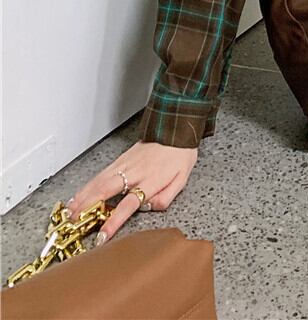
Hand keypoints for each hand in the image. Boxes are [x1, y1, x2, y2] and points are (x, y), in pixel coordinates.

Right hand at [64, 140, 198, 244]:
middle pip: (106, 190)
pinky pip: (100, 174)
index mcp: (150, 180)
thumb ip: (166, 197)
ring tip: (69, 214)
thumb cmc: (179, 154)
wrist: (175, 129)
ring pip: (99, 182)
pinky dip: (86, 186)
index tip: (102, 235)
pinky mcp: (120, 159)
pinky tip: (78, 195)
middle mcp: (133, 172)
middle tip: (73, 224)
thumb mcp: (181, 179)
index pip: (128, 204)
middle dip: (87, 208)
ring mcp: (124, 164)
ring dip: (82, 198)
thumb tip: (149, 209)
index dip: (114, 220)